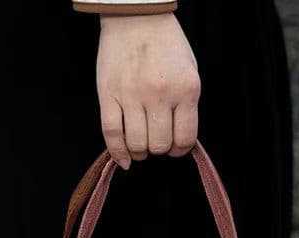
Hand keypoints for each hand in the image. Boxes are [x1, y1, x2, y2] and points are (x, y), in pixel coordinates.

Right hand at [97, 13, 200, 168]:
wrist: (136, 16)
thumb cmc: (165, 44)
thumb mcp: (189, 71)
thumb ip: (186, 105)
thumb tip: (179, 140)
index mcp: (185, 88)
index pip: (185, 138)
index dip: (180, 150)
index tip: (175, 148)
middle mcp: (159, 94)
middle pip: (160, 145)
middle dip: (159, 149)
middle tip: (157, 141)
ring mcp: (132, 95)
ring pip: (137, 144)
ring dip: (141, 151)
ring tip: (141, 145)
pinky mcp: (109, 95)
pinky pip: (112, 134)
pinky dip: (118, 153)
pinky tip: (125, 160)